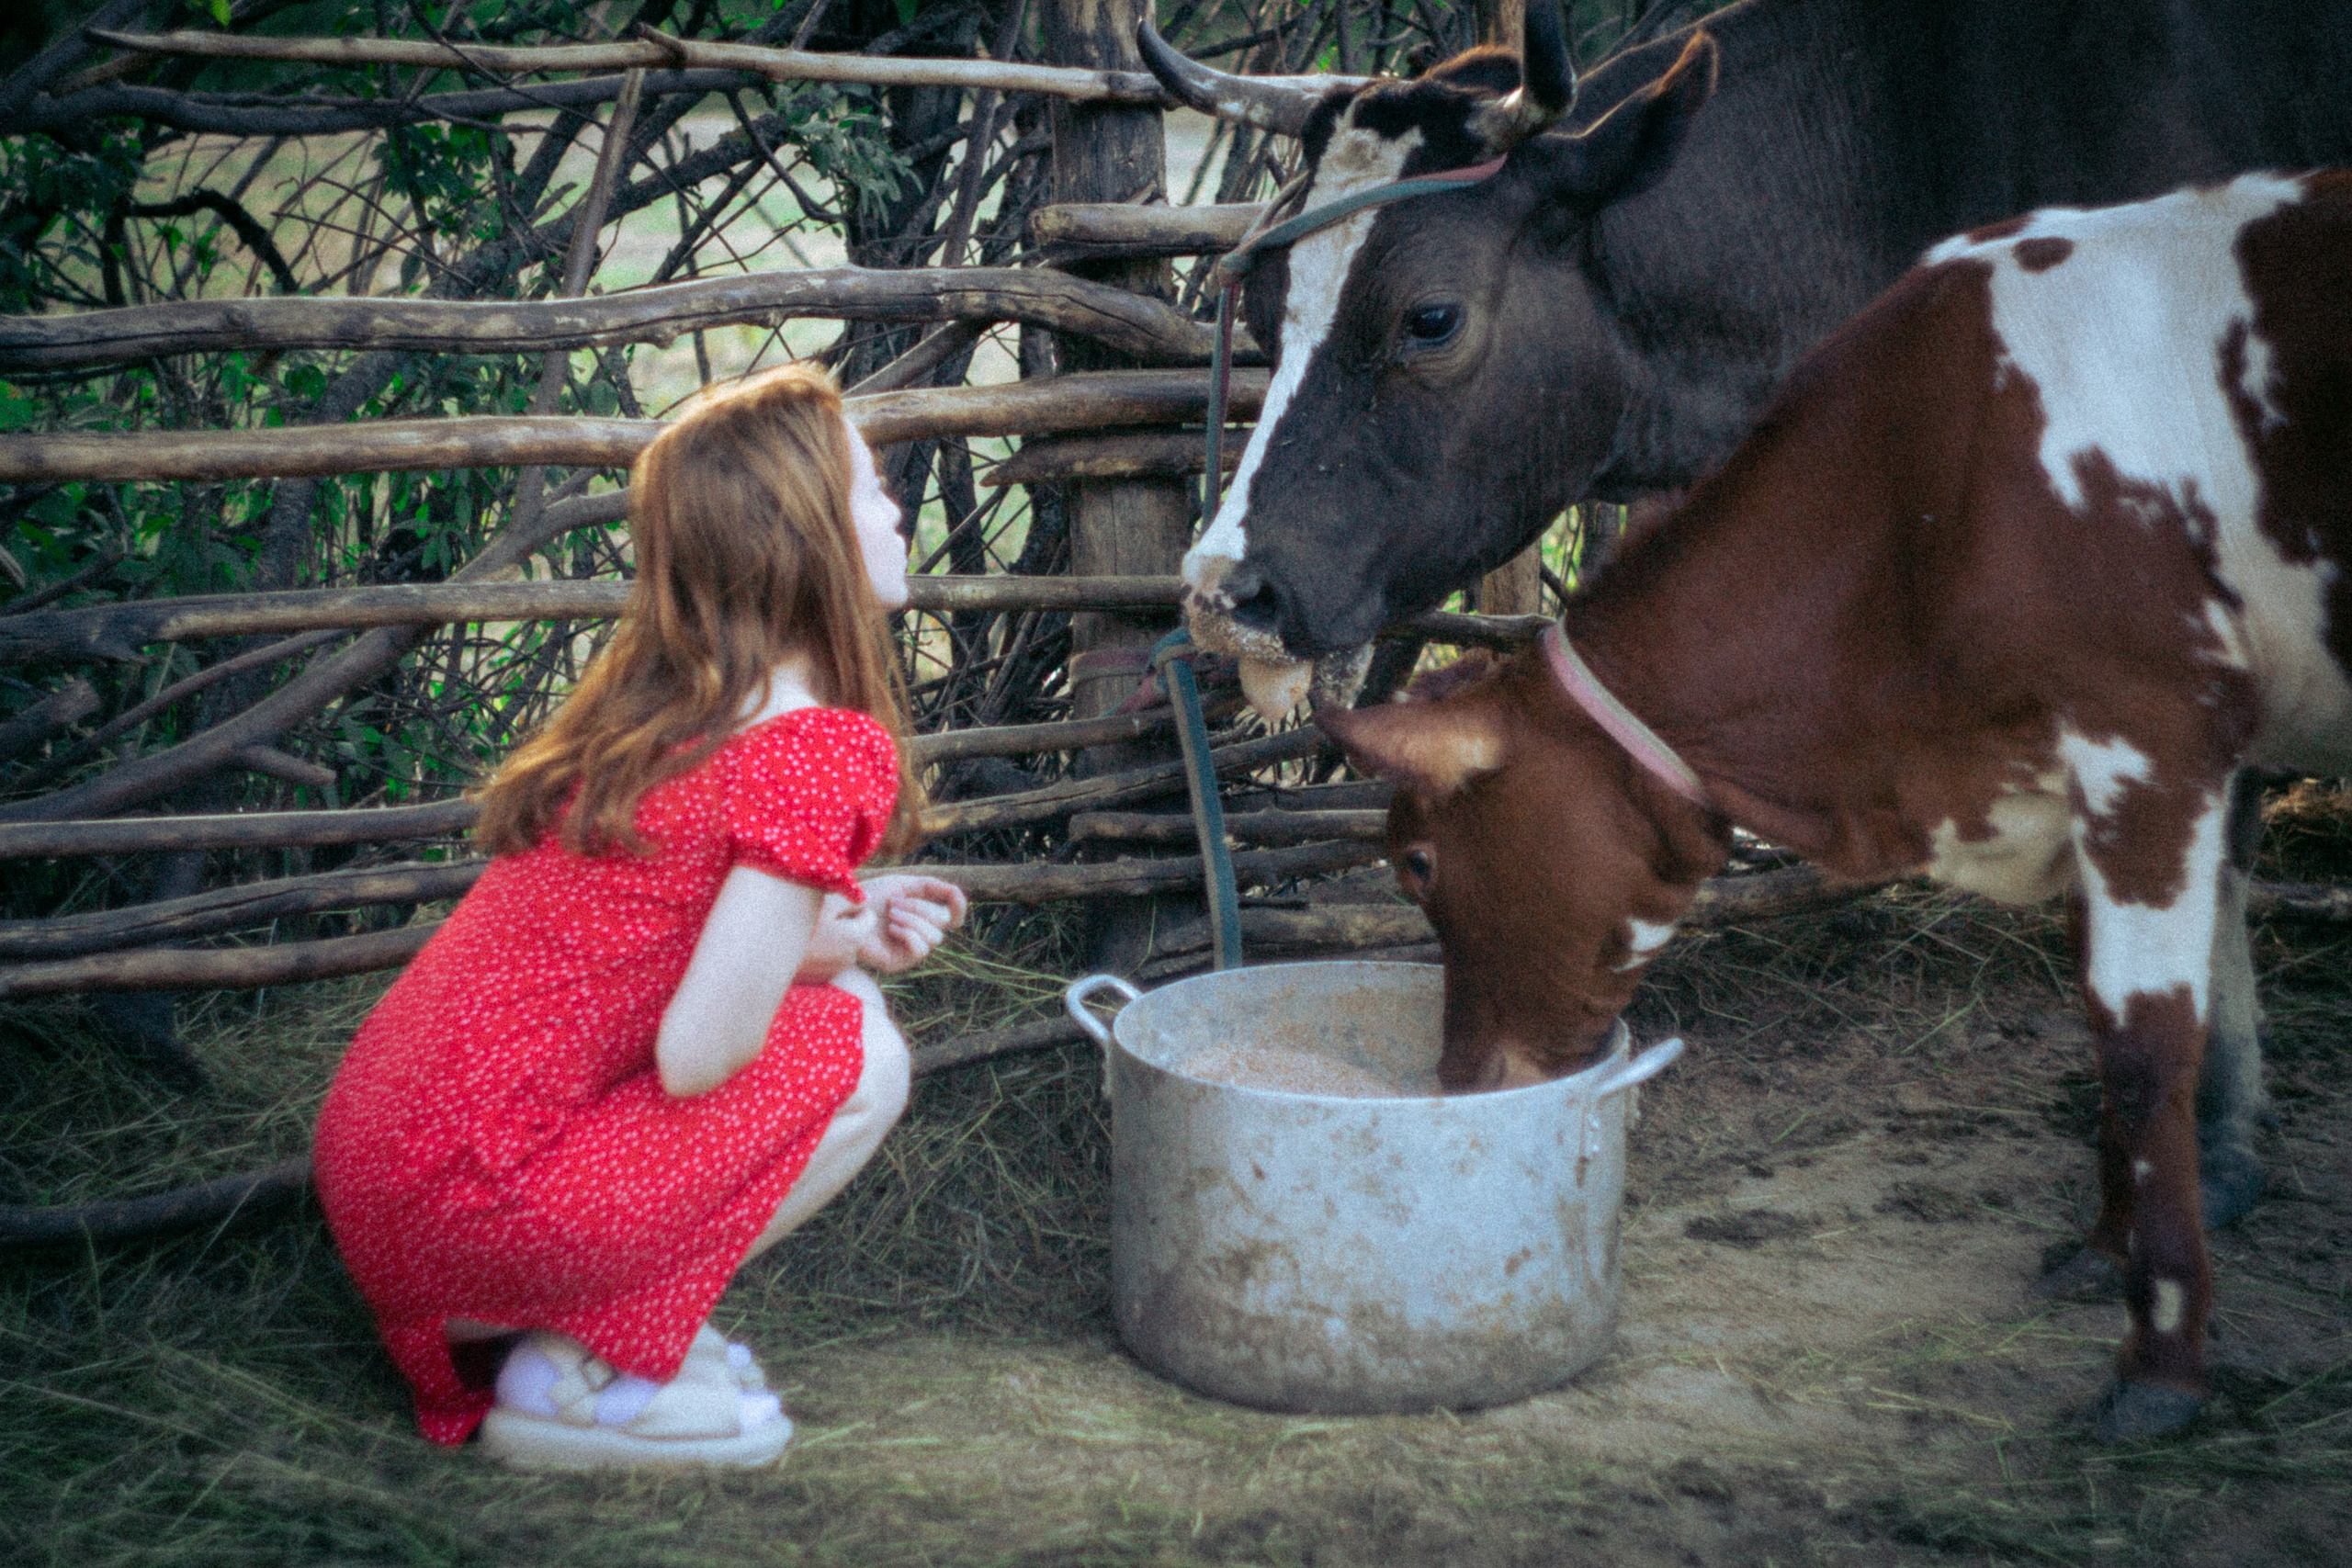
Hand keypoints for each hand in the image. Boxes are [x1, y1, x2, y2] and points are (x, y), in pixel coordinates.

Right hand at [795, 892, 877, 983]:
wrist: (769, 953)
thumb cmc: (799, 923)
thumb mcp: (826, 904)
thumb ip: (851, 900)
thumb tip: (867, 899)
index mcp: (855, 937)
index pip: (869, 917)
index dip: (854, 908)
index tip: (835, 906)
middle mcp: (850, 958)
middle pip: (856, 934)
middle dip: (844, 925)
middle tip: (819, 917)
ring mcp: (834, 971)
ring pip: (841, 948)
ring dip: (832, 940)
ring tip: (810, 932)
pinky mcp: (819, 979)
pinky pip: (828, 962)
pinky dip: (821, 954)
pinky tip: (804, 948)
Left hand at [851, 874, 967, 974]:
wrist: (843, 912)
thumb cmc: (870, 897)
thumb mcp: (901, 884)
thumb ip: (929, 885)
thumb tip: (954, 889)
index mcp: (923, 913)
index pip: (954, 914)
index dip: (958, 904)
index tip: (952, 891)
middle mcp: (920, 932)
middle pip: (944, 921)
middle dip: (920, 907)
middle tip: (894, 902)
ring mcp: (910, 949)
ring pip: (935, 937)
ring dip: (913, 920)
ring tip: (891, 914)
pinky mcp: (899, 962)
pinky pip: (920, 951)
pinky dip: (908, 935)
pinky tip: (891, 928)